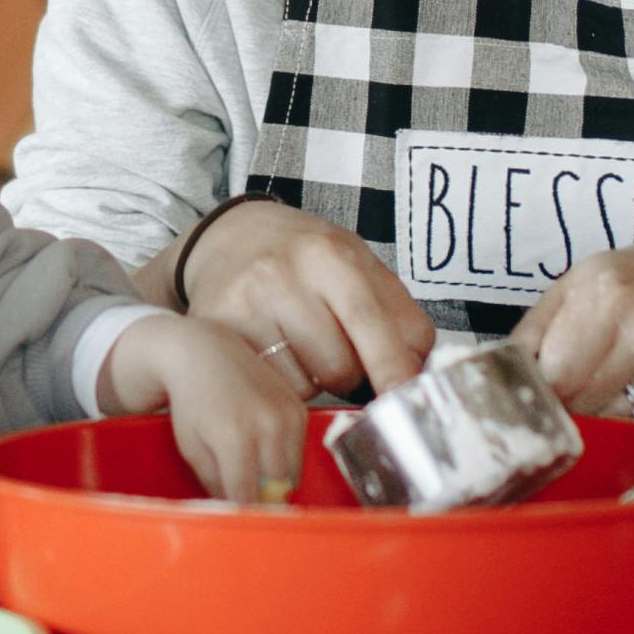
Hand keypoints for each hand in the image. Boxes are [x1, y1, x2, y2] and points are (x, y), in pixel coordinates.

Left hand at [101, 311, 311, 505]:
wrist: (204, 353)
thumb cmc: (191, 402)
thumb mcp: (193, 449)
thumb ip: (216, 485)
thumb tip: (236, 512)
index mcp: (234, 437)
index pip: (249, 496)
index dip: (245, 516)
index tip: (241, 527)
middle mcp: (267, 425)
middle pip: (277, 489)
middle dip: (263, 503)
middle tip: (249, 509)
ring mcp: (287, 415)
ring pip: (292, 474)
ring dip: (276, 484)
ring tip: (253, 478)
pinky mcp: (299, 408)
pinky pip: (298, 452)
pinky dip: (284, 461)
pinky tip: (263, 453)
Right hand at [178, 200, 434, 396]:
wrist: (232, 236)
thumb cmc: (306, 257)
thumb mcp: (357, 264)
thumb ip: (397, 315)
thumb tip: (417, 375)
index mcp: (330, 254)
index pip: (368, 320)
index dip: (391, 366)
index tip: (404, 397)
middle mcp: (283, 274)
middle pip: (340, 365)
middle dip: (353, 374)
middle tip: (339, 348)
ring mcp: (246, 304)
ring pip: (306, 385)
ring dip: (317, 380)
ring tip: (303, 345)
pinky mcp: (217, 330)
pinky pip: (271, 386)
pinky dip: (284, 382)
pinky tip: (276, 352)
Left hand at [511, 234, 633, 421]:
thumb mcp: (581, 283)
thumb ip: (534, 331)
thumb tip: (497, 377)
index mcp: (607, 291)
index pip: (554, 376)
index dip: (543, 393)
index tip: (541, 395)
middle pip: (584, 404)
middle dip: (573, 406)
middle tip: (582, 388)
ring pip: (618, 424)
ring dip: (609, 416)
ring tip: (621, 382)